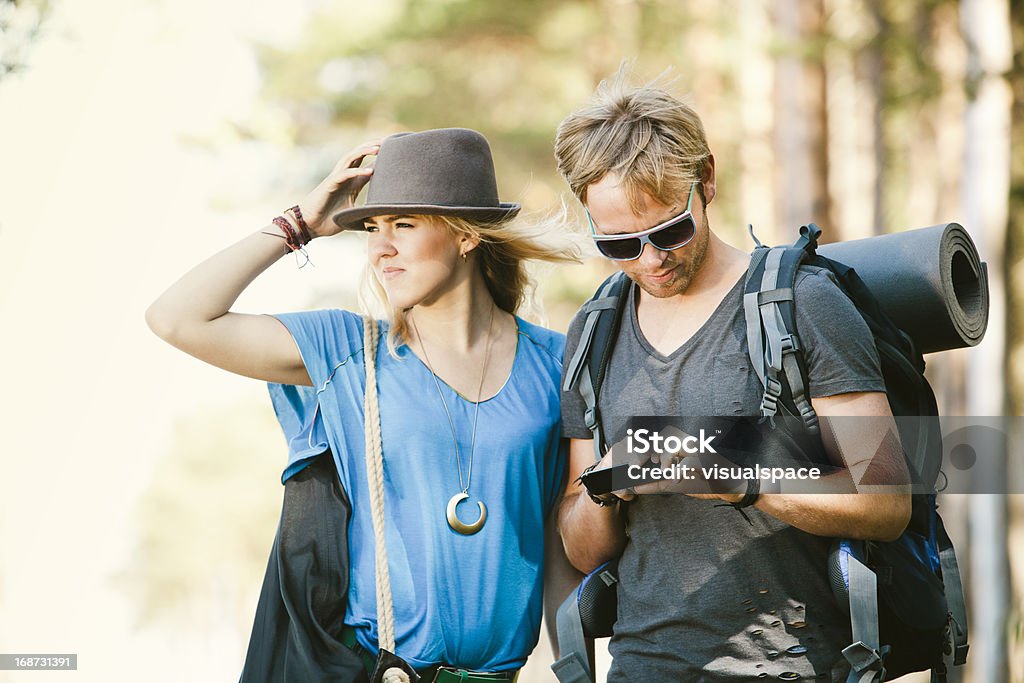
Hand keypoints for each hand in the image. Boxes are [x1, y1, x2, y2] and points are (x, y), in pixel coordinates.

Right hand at [296, 141, 379, 238]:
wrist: (311, 225)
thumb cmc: (329, 220)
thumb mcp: (354, 214)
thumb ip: (365, 212)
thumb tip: (382, 219)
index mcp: (352, 183)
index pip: (367, 165)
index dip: (379, 158)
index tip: (394, 152)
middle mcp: (345, 177)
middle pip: (359, 155)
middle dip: (372, 146)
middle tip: (388, 141)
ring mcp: (337, 179)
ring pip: (350, 158)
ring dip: (364, 151)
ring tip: (378, 148)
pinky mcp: (329, 184)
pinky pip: (344, 174)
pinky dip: (357, 171)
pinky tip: (370, 171)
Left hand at [602, 425, 746, 501]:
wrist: (733, 486)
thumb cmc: (706, 482)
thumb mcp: (677, 484)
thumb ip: (657, 484)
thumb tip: (635, 487)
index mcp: (680, 446)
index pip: (657, 439)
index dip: (642, 446)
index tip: (632, 461)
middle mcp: (688, 443)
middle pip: (662, 437)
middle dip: (648, 450)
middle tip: (639, 465)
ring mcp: (698, 449)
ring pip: (675, 443)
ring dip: (665, 458)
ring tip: (666, 472)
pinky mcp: (707, 459)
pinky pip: (689, 461)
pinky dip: (680, 471)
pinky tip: (677, 480)